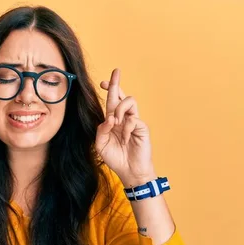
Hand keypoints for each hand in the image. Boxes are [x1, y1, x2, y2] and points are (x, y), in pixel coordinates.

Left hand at [95, 68, 155, 185]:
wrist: (130, 171)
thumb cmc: (116, 158)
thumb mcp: (101, 145)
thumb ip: (101, 130)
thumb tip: (108, 118)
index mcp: (112, 121)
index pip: (110, 102)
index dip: (108, 90)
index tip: (102, 82)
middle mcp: (123, 118)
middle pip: (121, 95)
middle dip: (116, 83)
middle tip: (115, 72)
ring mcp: (133, 121)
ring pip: (129, 101)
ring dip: (119, 108)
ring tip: (115, 122)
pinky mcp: (142, 127)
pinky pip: (133, 119)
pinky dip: (127, 127)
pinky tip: (126, 137)